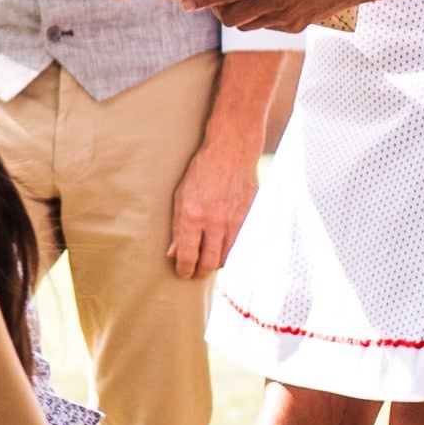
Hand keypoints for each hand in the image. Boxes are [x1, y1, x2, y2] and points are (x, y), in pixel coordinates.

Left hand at [164, 125, 262, 276]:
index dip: (184, 270)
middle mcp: (216, 222)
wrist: (231, 151)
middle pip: (210, 263)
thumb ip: (178, 228)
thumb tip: (173, 253)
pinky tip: (223, 247)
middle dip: (201, 272)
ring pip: (227, 257)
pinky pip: (240, 244)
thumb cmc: (202, 172)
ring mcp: (235, 221)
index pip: (189, 257)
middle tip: (195, 272)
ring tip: (208, 260)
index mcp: (194, 217)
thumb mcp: (181, 197)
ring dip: (216, 263)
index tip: (183, 273)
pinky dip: (230, 250)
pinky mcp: (249, 218)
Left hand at [190, 0, 376, 33]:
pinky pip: (265, 27)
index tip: (186, 3)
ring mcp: (286, 17)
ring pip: (247, 25)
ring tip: (233, 0)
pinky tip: (259, 3)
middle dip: (215, 10)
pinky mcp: (296, 26)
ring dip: (234, 15)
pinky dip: (256, 18)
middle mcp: (276, 2)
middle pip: (231, 17)